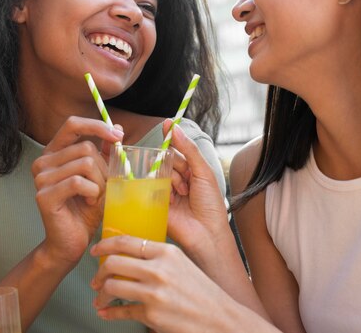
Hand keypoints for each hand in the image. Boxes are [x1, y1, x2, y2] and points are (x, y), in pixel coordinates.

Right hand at [31, 116, 122, 267]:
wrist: (73, 241)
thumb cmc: (87, 208)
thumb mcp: (100, 175)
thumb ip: (105, 152)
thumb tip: (116, 128)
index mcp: (54, 152)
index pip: (72, 124)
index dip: (96, 126)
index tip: (118, 136)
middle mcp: (43, 161)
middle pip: (86, 148)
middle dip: (103, 168)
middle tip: (102, 187)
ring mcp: (40, 178)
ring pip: (85, 164)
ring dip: (99, 182)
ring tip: (94, 196)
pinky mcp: (44, 195)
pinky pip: (78, 182)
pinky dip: (92, 192)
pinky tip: (89, 202)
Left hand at [90, 236, 232, 332]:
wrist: (220, 319)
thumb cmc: (202, 293)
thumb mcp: (182, 265)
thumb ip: (158, 258)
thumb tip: (130, 257)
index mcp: (166, 252)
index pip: (126, 242)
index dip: (105, 245)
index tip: (96, 251)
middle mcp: (159, 269)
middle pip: (113, 263)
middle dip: (99, 273)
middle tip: (96, 280)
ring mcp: (154, 292)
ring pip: (111, 286)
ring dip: (101, 295)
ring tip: (101, 299)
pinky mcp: (151, 314)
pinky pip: (120, 311)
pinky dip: (108, 313)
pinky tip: (106, 312)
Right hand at [165, 120, 228, 258]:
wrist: (206, 234)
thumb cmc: (210, 205)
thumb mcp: (203, 172)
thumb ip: (189, 149)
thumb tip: (173, 127)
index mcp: (190, 172)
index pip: (176, 151)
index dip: (171, 140)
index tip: (165, 125)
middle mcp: (175, 181)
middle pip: (165, 160)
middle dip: (175, 167)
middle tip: (187, 183)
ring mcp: (164, 192)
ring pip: (158, 172)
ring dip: (171, 181)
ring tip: (182, 194)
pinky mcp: (154, 204)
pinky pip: (149, 187)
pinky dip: (160, 190)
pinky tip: (171, 199)